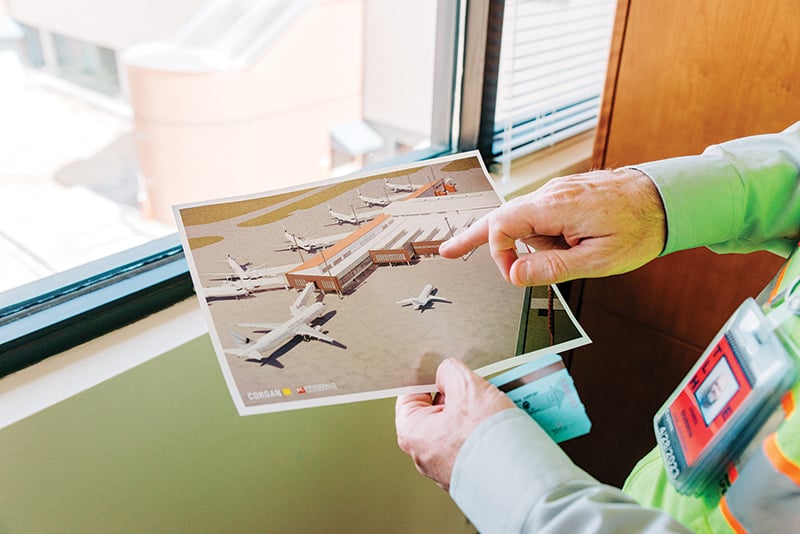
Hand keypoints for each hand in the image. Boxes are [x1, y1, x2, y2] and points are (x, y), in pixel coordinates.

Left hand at [395, 358, 514, 490]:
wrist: (518, 479)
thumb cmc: (487, 441)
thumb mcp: (468, 387)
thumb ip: (450, 372)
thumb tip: (447, 373)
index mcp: (412, 433)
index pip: (411, 396)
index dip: (429, 380)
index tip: (444, 373)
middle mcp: (425, 455)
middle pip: (438, 412)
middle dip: (459, 398)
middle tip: (477, 390)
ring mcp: (447, 468)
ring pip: (459, 429)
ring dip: (477, 415)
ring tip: (495, 408)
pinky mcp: (469, 475)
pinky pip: (474, 446)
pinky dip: (486, 434)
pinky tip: (502, 427)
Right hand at [439, 168, 666, 285]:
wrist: (668, 198)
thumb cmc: (639, 229)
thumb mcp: (597, 260)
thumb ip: (552, 267)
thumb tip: (513, 274)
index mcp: (555, 207)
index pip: (503, 225)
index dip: (498, 253)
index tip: (514, 276)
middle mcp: (551, 194)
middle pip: (502, 216)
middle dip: (474, 236)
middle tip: (447, 251)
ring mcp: (558, 192)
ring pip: (525, 220)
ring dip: (535, 245)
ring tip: (576, 253)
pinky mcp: (566, 195)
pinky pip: (541, 216)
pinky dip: (542, 234)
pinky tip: (567, 245)